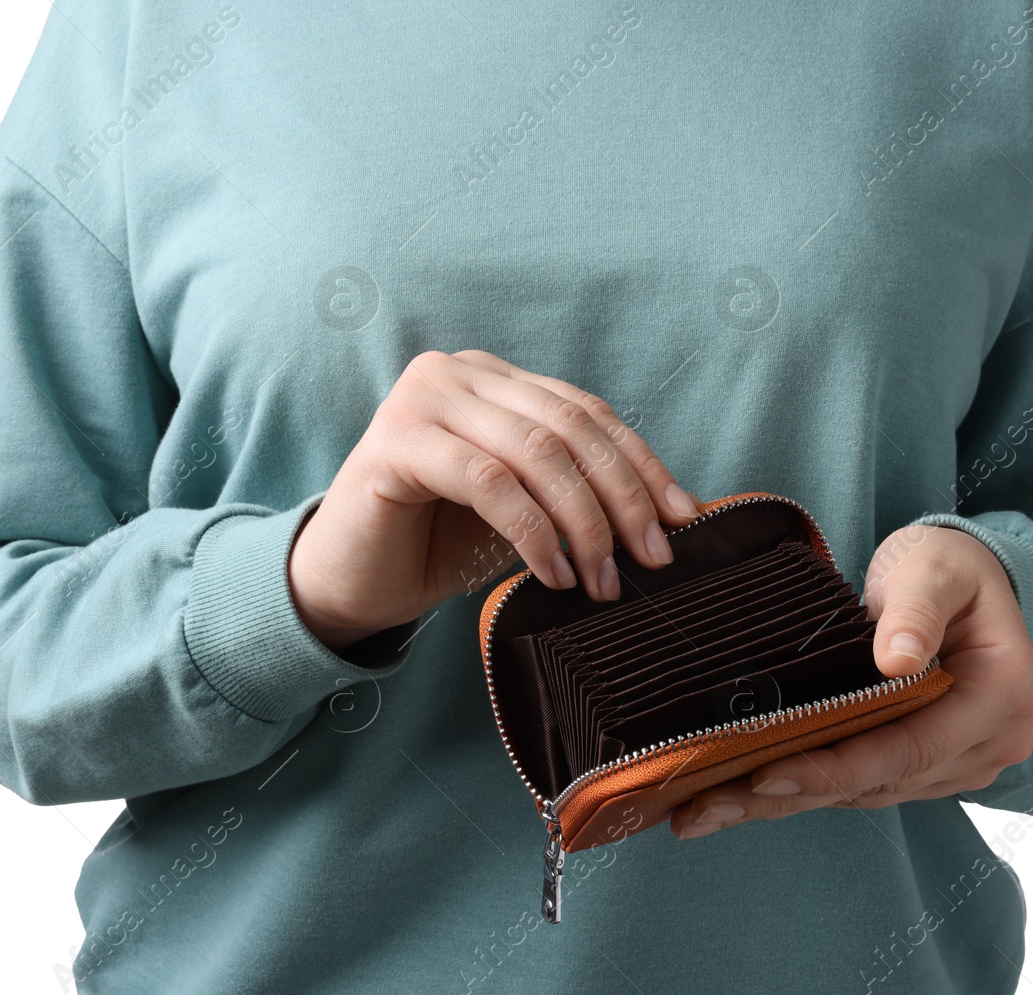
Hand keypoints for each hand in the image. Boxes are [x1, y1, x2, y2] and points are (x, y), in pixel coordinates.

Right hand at [288, 349, 702, 653]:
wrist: (350, 583)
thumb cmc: (437, 546)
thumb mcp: (524, 511)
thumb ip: (575, 490)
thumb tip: (670, 512)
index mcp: (496, 380)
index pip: (587, 412)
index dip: (641, 463)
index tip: (682, 517)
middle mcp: (459, 373)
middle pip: (569, 427)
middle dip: (621, 497)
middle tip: (650, 559)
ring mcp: (423, 399)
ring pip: (535, 452)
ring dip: (582, 522)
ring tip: (601, 581)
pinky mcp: (394, 441)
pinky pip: (487, 481)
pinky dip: (532, 531)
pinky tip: (552, 574)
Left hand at [669, 523, 1032, 838]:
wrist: (963, 577)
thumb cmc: (949, 565)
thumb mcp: (934, 568)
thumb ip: (916, 610)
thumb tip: (898, 661)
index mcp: (1002, 694)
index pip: (911, 747)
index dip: (837, 766)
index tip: (764, 772)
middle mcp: (989, 742)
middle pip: (880, 781)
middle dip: (792, 794)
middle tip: (705, 809)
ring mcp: (960, 759)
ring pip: (865, 792)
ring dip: (788, 801)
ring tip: (707, 809)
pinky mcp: (928, 764)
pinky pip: (864, 783)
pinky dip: (807, 787)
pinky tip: (745, 793)